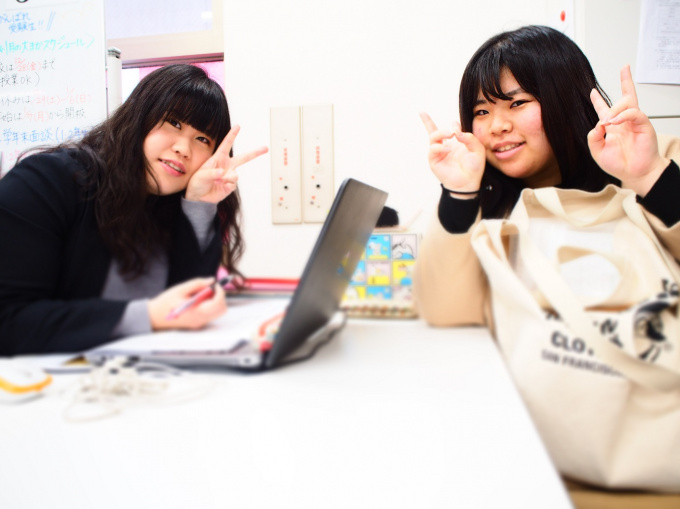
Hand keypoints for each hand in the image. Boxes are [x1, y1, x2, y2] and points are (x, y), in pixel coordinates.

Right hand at [148, 277, 226, 330]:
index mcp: (197, 311)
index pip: (218, 302)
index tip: (215, 285)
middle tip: (209, 290)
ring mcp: (200, 323)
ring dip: (215, 301)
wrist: (154, 317)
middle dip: (220, 297)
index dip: (220, 291)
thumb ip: (197, 283)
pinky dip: (209, 306)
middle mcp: (201, 319)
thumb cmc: (166, 302)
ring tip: (201, 295)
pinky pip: (210, 314)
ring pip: (217, 312)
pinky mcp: (198, 324)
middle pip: (222, 309)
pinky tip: (197, 301)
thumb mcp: (180, 289)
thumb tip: (212, 280)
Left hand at [185, 125, 268, 202]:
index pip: (226, 144)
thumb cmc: (197, 182)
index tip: (238, 126)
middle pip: (244, 158)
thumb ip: (211, 173)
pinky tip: (220, 186)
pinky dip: (226, 186)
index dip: (232, 135)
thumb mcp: (201, 175)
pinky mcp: (231, 186)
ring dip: (226, 178)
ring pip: (235, 175)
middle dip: (255, 152)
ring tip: (217, 182)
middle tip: (266, 148)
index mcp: (218, 158)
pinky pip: (233, 185)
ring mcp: (230, 176)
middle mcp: (227, 165)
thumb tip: (223, 173)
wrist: (198, 196)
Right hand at [419, 112, 485, 196]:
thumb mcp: (478, 149)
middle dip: (442, 127)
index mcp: (456, 142)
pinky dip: (439, 147)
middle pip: (435, 130)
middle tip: (452, 131)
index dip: (453, 125)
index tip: (457, 126)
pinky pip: (432, 149)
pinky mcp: (434, 160)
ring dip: (440, 133)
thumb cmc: (474, 167)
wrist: (468, 181)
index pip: (449, 128)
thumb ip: (470, 138)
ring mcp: (438, 153)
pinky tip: (448, 149)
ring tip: (450, 134)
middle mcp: (445, 146)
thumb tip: (456, 132)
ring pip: (432, 137)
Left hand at [587, 65, 668, 196]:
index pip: (605, 109)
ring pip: (628, 102)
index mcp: (612, 127)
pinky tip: (615, 121)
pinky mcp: (643, 125)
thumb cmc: (619, 164)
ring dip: (614, 109)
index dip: (598, 99)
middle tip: (596, 92)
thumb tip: (598, 124)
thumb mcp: (598, 152)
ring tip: (607, 121)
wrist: (634, 173)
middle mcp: (624, 122)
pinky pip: (634, 113)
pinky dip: (623, 115)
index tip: (592, 91)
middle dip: (625, 81)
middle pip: (626, 96)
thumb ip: (593, 138)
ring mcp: (634, 122)